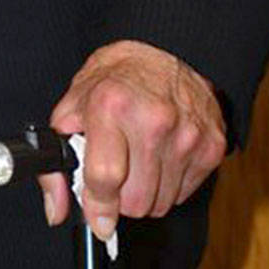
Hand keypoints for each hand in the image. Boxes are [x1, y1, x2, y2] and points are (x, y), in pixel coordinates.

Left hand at [40, 40, 225, 240]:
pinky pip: (184, 193)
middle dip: (120, 199)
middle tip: (116, 176)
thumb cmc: (114, 79)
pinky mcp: (212, 145)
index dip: (97, 206)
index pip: (105, 177)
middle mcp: (153, 120)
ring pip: (161, 203)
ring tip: (138, 161)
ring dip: (145, 193)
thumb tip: (56, 211)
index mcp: (111, 106)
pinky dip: (169, 185)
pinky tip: (160, 156)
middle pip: (136, 201)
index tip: (97, 218)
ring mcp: (187, 134)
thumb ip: (56, 163)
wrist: (163, 50)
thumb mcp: (73, 107)